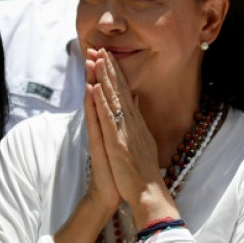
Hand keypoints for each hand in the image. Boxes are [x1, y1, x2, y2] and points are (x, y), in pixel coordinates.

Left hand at [88, 49, 177, 226]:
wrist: (148, 194)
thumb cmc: (143, 173)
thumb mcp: (143, 142)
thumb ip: (139, 121)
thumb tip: (136, 101)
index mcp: (137, 124)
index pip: (126, 93)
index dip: (117, 74)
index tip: (109, 57)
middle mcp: (133, 123)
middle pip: (120, 90)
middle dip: (110, 68)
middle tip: (101, 48)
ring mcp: (126, 131)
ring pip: (113, 99)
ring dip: (104, 78)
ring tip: (96, 59)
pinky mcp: (118, 142)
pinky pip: (108, 117)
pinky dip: (102, 101)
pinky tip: (95, 87)